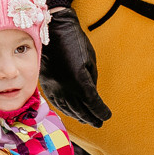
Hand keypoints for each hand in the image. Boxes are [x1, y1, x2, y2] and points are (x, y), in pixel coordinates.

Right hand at [40, 8, 111, 126]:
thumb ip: (92, 79)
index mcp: (80, 81)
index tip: (107, 116)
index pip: (93, 103)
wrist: (51, 31)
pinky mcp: (46, 84)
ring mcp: (55, 87)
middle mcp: (66, 88)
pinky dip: (65, 110)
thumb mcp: (90, 60)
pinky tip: (70, 112)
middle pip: (80, 110)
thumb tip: (92, 94)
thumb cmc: (74, 41)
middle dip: (91, 118)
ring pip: (67, 109)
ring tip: (86, 120)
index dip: (101, 111)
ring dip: (78, 116)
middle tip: (99, 124)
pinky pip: (56, 102)